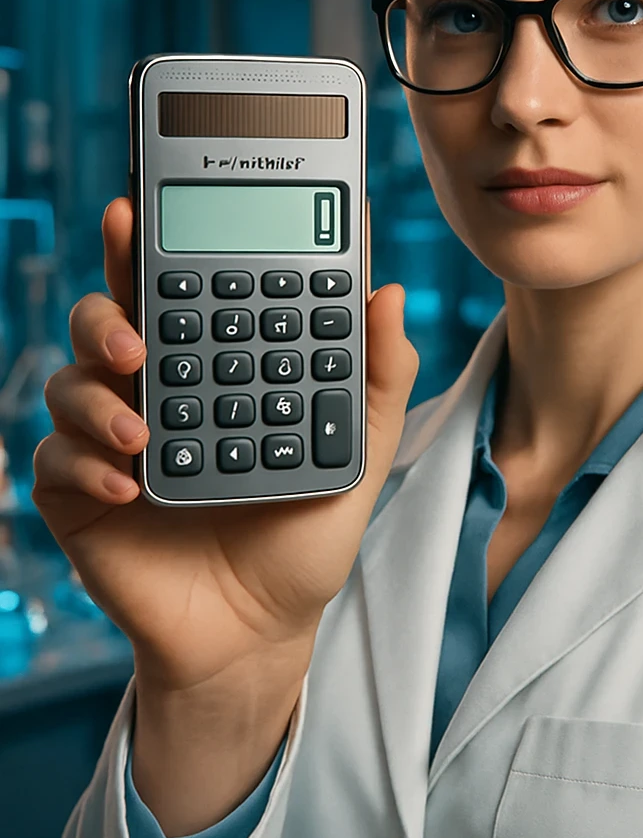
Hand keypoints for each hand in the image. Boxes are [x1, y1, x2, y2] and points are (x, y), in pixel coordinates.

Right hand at [33, 197, 417, 830]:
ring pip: (73, 384)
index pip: (180, 291)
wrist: (263, 633)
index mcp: (213, 366)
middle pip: (110, 321)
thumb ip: (374, 377)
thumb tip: (389, 294)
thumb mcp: (355, 455)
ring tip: (142, 428)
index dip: (156, 246)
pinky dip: (88, 467)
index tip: (144, 205)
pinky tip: (130, 485)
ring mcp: (113, 441)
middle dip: (110, 309)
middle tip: (135, 328)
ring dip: (99, 396)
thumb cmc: (302, 537)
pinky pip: (58, 464)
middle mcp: (155, 391)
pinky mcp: (81, 496)